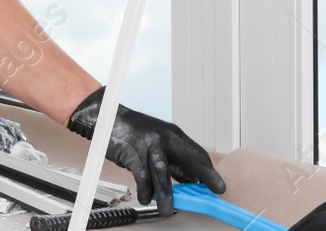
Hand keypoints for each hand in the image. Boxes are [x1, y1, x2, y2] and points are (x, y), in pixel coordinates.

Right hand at [66, 86, 226, 214]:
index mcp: (173, 134)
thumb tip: (192, 180)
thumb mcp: (159, 142)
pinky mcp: (132, 153)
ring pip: (162, 172)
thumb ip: (175, 160)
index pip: (197, 153)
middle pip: (188, 158)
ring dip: (167, 194)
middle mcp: (164, 138)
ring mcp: (148, 145)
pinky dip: (144, 190)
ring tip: (169, 209)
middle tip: (216, 190)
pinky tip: (146, 198)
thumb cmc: (135, 132)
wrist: (108, 117)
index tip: (217, 183)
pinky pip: (141, 175)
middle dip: (205, 175)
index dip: (208, 170)